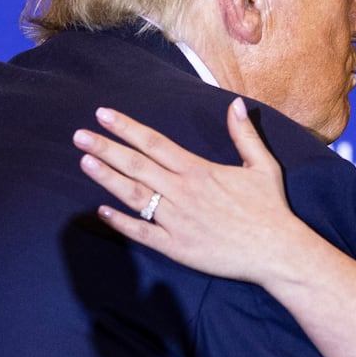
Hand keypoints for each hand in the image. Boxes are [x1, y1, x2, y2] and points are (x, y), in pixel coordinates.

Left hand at [72, 97, 313, 287]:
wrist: (276, 252)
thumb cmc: (270, 208)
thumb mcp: (262, 166)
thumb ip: (244, 135)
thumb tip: (236, 104)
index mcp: (199, 170)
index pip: (154, 143)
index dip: (126, 128)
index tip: (103, 115)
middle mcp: (182, 192)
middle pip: (136, 166)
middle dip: (106, 149)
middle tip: (79, 136)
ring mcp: (176, 221)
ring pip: (134, 196)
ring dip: (107, 179)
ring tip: (84, 162)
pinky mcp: (176, 247)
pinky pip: (143, 233)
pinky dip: (121, 222)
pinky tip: (102, 211)